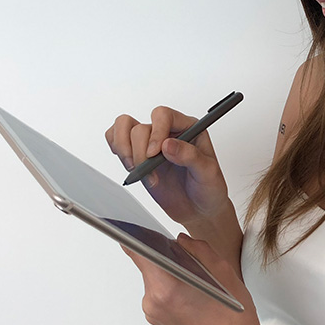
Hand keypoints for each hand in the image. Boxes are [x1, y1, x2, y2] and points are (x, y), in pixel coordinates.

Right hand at [106, 106, 229, 225]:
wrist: (199, 209)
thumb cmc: (208, 188)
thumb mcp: (208, 172)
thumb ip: (190, 156)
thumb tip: (168, 144)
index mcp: (189, 128)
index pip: (164, 115)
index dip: (156, 132)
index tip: (155, 153)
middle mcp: (168, 132)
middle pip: (140, 127)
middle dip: (140, 151)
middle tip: (149, 171)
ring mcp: (151, 143)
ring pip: (124, 127)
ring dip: (125, 150)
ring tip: (137, 170)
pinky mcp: (138, 155)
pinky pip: (116, 138)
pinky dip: (117, 149)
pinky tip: (130, 166)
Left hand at [121, 233, 267, 324]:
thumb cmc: (234, 317)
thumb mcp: (223, 272)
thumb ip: (199, 249)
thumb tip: (181, 240)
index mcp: (166, 287)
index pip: (137, 252)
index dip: (137, 235)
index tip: (139, 224)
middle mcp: (153, 302)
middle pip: (148, 266)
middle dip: (164, 255)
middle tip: (188, 254)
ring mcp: (154, 314)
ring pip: (155, 280)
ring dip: (170, 272)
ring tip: (197, 277)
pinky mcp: (159, 322)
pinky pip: (159, 294)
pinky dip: (172, 287)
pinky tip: (194, 291)